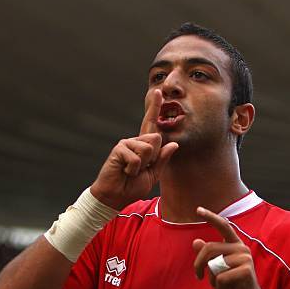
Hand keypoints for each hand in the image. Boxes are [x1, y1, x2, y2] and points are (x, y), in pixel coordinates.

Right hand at [90, 89, 178, 208]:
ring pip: (148, 148)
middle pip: (156, 138)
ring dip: (143, 166)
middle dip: (153, 158)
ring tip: (131, 171)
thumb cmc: (132, 187)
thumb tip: (173, 144)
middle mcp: (136, 141)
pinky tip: (125, 171)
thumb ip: (162, 160)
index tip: (157, 92)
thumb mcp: (152, 175)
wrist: (115, 196)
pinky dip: (133, 170)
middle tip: (141, 169)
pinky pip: (137, 158)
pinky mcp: (119, 148)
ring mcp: (127, 143)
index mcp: (145, 146)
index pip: (152, 125)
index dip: (155, 108)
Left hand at [193, 207, 265, 288]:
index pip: (223, 226)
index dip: (210, 216)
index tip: (198, 209)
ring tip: (223, 284)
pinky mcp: (246, 270)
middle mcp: (241, 247)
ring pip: (213, 265)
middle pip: (209, 248)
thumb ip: (207, 257)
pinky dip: (219, 286)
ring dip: (212, 278)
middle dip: (198, 264)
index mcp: (235, 244)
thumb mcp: (216, 270)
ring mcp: (245, 258)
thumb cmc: (231, 285)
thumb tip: (196, 241)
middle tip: (198, 276)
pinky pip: (220, 277)